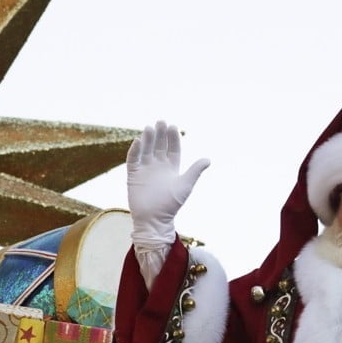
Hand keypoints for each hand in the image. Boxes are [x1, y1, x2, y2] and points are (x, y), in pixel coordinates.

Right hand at [126, 120, 208, 246]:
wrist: (154, 219)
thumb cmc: (171, 205)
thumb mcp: (185, 186)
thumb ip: (195, 171)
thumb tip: (208, 159)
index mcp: (171, 168)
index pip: (172, 148)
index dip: (173, 138)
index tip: (173, 127)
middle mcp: (158, 166)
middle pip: (158, 146)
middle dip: (160, 134)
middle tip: (161, 122)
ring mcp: (145, 170)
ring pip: (145, 150)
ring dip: (147, 139)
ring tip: (149, 128)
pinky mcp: (133, 175)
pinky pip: (133, 160)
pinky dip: (135, 151)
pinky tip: (138, 141)